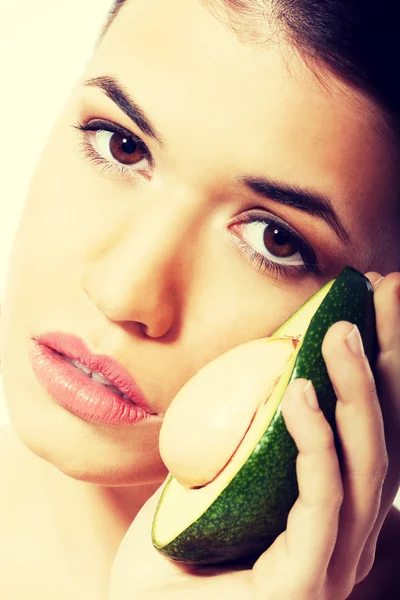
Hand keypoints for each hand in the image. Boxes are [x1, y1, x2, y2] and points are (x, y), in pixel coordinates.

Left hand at [108, 272, 399, 599]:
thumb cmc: (179, 541)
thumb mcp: (217, 466)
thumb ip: (247, 426)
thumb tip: (258, 361)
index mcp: (332, 504)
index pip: (368, 423)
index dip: (379, 359)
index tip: (374, 297)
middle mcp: (346, 533)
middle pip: (384, 433)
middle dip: (388, 357)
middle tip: (385, 291)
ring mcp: (331, 562)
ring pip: (364, 464)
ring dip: (356, 388)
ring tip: (339, 331)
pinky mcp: (303, 584)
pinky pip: (321, 503)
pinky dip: (316, 443)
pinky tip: (300, 393)